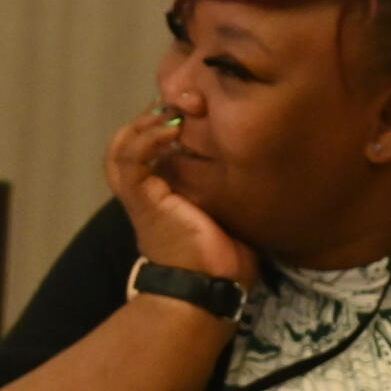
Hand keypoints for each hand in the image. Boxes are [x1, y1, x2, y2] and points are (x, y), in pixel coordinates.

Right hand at [105, 111, 258, 288]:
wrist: (208, 291)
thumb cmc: (226, 261)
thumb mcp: (235, 213)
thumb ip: (236, 188)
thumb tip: (266, 164)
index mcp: (169, 190)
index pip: (161, 144)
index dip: (176, 120)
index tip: (206, 106)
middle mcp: (150, 189)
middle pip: (137, 138)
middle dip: (161, 112)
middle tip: (192, 99)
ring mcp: (141, 194)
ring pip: (124, 145)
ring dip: (148, 121)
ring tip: (177, 108)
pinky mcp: (140, 198)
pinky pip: (129, 159)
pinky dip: (147, 138)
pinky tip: (171, 128)